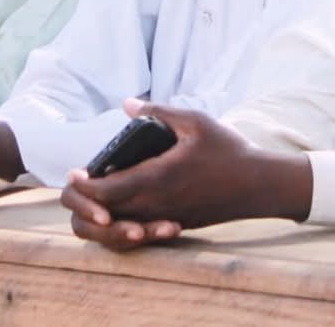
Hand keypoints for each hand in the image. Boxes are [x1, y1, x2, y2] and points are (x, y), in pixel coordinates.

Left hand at [58, 100, 309, 251]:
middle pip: (106, 215)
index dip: (85, 185)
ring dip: (105, 214)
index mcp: (156, 179)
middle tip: (82, 183)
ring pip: (121, 225)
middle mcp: (156, 205)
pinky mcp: (176, 225)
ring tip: (100, 194)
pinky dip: (125, 220)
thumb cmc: (228, 151)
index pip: (104, 192)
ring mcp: (166, 218)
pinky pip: (140, 229)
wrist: (259, 186)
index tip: (75, 172)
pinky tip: (126, 205)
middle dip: (88, 202)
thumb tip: (127, 105)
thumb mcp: (195, 122)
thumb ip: (158, 112)